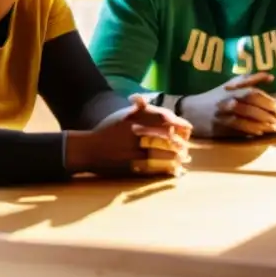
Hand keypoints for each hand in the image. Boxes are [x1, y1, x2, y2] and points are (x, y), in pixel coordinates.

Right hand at [67, 95, 191, 176]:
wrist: (86, 149)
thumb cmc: (107, 132)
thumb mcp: (124, 116)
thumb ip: (141, 109)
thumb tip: (156, 105)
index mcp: (135, 120)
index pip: (163, 118)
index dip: (178, 123)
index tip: (188, 128)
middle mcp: (135, 133)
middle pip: (165, 137)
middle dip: (179, 144)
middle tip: (187, 149)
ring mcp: (132, 150)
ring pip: (160, 153)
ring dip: (174, 158)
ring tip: (183, 161)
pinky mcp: (129, 166)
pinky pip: (151, 168)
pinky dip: (163, 170)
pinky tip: (173, 171)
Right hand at [180, 72, 275, 138]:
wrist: (191, 110)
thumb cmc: (216, 96)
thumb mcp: (231, 84)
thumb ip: (251, 79)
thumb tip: (272, 76)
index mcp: (233, 88)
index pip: (252, 92)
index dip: (266, 100)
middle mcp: (228, 97)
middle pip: (250, 101)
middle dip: (266, 111)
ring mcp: (223, 110)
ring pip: (244, 114)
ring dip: (261, 122)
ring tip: (273, 128)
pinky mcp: (218, 123)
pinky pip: (236, 125)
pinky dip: (249, 129)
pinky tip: (259, 133)